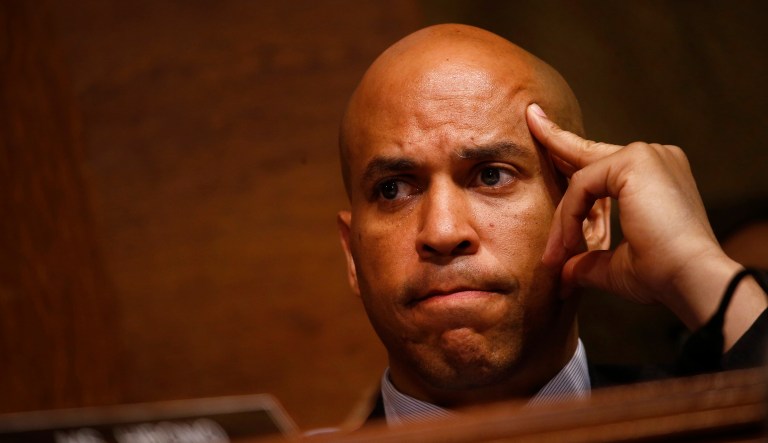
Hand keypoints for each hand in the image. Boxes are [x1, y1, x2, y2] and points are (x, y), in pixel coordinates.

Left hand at [526, 103, 764, 344]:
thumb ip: (588, 262)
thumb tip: (563, 274)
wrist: (693, 280)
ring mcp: (645, 155)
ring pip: (581, 180)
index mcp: (656, 176)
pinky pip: (582, 186)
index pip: (601, 162)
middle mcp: (654, 157)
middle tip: (531, 116)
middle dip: (554, 138)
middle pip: (587, 152)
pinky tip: (568, 244)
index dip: (570, 155)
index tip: (545, 131)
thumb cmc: (665, 275)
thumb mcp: (617, 266)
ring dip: (564, 219)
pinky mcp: (634, 162)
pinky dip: (570, 216)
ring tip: (554, 253)